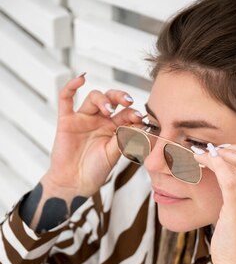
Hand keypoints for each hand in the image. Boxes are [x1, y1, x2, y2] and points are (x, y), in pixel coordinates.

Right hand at [45, 74, 143, 196]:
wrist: (74, 184)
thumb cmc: (95, 172)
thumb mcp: (114, 155)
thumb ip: (124, 139)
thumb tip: (141, 125)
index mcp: (114, 129)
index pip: (125, 113)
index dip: (133, 112)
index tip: (139, 117)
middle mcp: (99, 121)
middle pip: (111, 100)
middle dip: (120, 97)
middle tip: (128, 101)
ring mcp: (83, 119)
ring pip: (93, 98)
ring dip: (103, 100)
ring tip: (108, 110)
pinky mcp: (66, 121)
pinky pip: (66, 99)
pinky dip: (71, 86)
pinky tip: (80, 79)